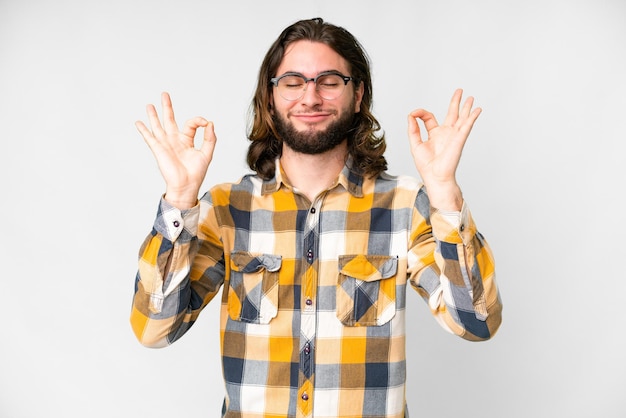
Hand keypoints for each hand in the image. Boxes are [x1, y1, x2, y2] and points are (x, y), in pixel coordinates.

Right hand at [135, 92, 216, 208]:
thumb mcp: (207, 153)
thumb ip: (210, 138)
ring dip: (153, 116)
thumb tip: (210, 123)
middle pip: (170, 120)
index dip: (199, 121)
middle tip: (165, 94)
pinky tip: (138, 122)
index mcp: (187, 140)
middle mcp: (175, 140)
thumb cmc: (197, 173)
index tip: (205, 123)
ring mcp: (166, 144)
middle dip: (167, 107)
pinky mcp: (159, 150)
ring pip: (158, 126)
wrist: (186, 186)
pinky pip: (149, 138)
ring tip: (150, 105)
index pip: (191, 124)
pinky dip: (143, 130)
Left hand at [407, 89, 480, 209]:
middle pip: (452, 113)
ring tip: (471, 97)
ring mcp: (454, 136)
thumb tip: (410, 116)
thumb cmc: (426, 165)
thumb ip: (413, 129)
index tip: (414, 114)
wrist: (435, 176)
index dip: (421, 113)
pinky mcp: (459, 139)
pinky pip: (467, 125)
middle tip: (460, 91)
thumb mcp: (415, 144)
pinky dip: (472, 117)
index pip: (429, 118)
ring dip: (467, 107)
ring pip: (462, 118)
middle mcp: (445, 134)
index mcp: (434, 134)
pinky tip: (477, 110)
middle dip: (455, 102)